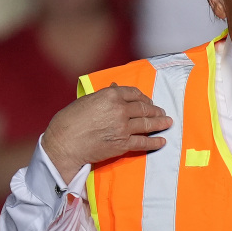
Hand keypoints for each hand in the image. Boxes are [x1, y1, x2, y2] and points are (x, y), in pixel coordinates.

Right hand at [43, 84, 172, 182]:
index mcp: (110, 95)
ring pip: (147, 124)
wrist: (64, 144)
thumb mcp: (87, 100)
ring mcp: (123, 127)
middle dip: (155, 110)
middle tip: (162, 112)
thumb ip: (104, 94)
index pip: (134, 93)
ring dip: (160, 123)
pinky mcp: (123, 144)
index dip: (143, 98)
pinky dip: (155, 142)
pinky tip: (162, 141)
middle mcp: (120, 109)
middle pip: (144, 108)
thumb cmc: (69, 121)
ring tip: (167, 122)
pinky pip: (144, 142)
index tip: (148, 101)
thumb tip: (115, 87)